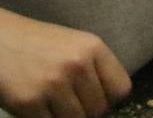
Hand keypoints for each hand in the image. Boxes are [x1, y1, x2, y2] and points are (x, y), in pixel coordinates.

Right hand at [0, 9, 131, 116]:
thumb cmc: (35, 43)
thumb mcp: (73, 44)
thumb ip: (93, 68)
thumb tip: (109, 100)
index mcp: (93, 47)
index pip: (121, 89)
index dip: (109, 99)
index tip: (96, 98)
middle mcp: (77, 64)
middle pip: (99, 109)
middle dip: (85, 110)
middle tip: (68, 101)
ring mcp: (53, 84)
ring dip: (65, 117)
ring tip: (52, 103)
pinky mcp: (29, 101)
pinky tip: (36, 106)